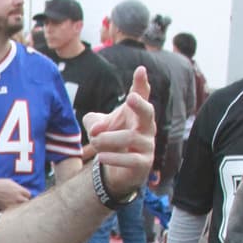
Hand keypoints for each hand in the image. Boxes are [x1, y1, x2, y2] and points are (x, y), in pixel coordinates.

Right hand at [0, 178, 31, 210]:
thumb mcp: (10, 182)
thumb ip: (18, 187)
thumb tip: (20, 190)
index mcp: (20, 190)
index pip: (29, 195)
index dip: (26, 196)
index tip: (24, 197)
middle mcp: (18, 198)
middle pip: (27, 203)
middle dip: (25, 202)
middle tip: (21, 203)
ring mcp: (13, 205)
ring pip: (21, 209)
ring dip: (19, 208)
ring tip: (16, 208)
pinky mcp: (7, 210)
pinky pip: (13, 213)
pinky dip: (12, 212)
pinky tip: (10, 210)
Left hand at [84, 65, 155, 198]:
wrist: (117, 171)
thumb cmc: (110, 141)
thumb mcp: (97, 127)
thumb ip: (93, 123)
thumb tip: (96, 131)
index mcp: (136, 113)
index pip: (141, 95)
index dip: (141, 83)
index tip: (141, 70)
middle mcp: (146, 126)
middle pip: (148, 112)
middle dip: (140, 104)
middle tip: (130, 98)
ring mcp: (147, 145)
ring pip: (130, 137)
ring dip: (108, 139)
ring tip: (95, 142)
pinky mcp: (144, 163)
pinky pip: (131, 160)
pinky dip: (114, 158)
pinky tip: (101, 157)